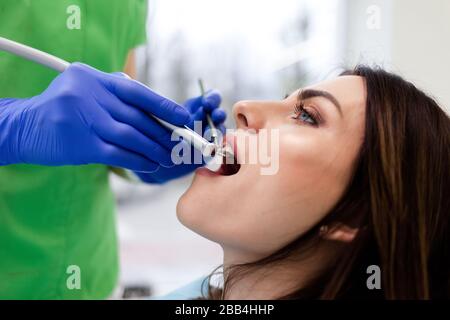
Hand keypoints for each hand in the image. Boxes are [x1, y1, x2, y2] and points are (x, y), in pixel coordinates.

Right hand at [0, 63, 189, 171]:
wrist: (25, 127)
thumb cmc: (63, 109)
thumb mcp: (85, 89)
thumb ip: (115, 92)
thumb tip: (156, 107)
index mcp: (94, 78)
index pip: (137, 92)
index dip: (164, 106)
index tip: (184, 118)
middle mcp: (88, 94)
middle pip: (137, 117)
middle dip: (163, 133)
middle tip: (180, 144)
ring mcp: (82, 119)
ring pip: (131, 136)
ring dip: (154, 149)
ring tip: (168, 157)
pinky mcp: (80, 144)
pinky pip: (118, 154)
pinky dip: (138, 161)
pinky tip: (150, 165)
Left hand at [135, 90, 226, 182]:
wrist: (154, 155)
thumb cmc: (157, 130)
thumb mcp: (162, 117)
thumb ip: (170, 113)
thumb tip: (177, 112)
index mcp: (198, 107)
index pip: (212, 98)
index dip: (212, 99)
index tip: (207, 103)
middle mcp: (206, 121)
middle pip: (219, 114)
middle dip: (218, 114)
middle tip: (215, 116)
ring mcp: (208, 138)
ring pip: (219, 132)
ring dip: (217, 132)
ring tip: (209, 135)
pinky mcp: (207, 153)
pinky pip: (213, 150)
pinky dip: (211, 149)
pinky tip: (207, 150)